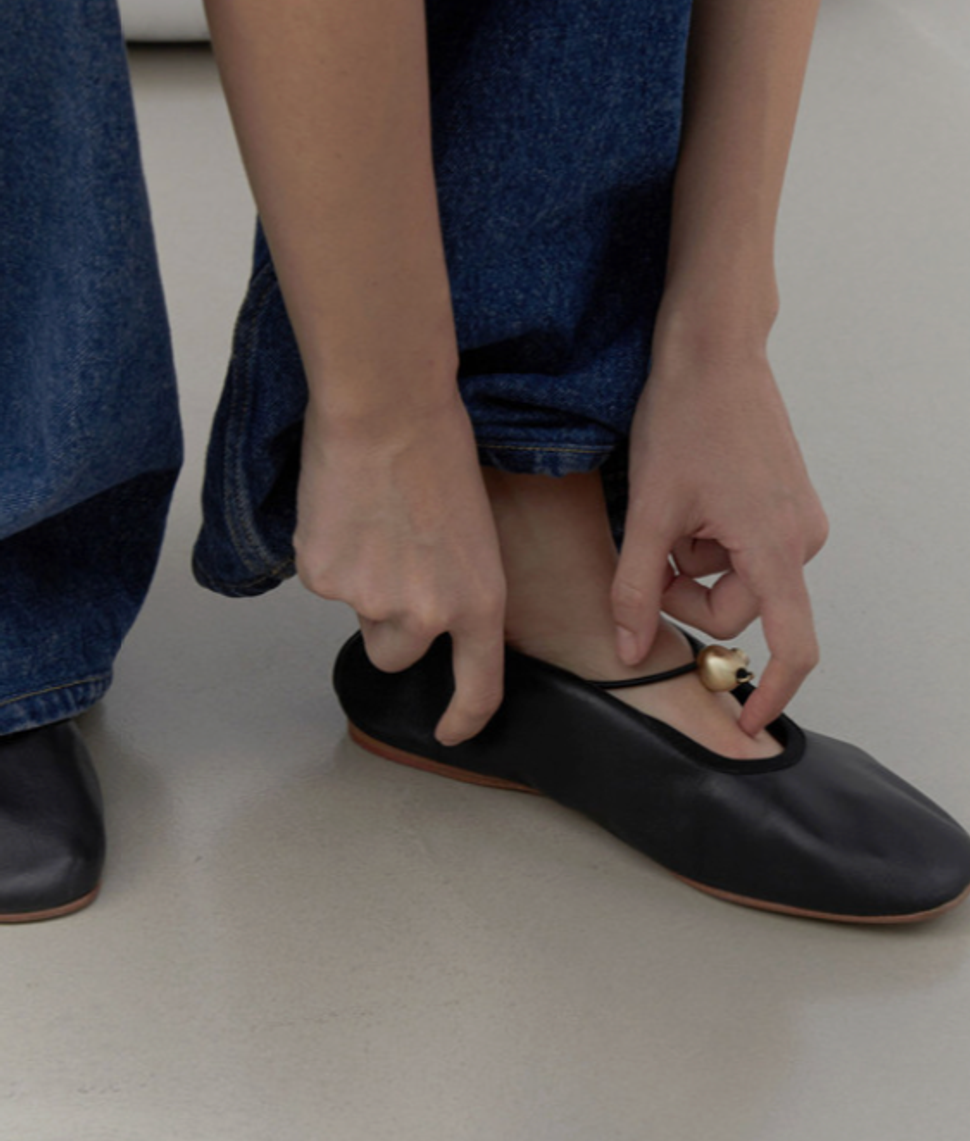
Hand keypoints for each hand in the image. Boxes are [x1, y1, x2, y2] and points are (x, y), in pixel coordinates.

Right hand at [293, 387, 506, 743]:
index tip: (451, 731)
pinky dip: (327, 550)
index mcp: (478, 601)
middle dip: (388, 624)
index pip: (478, 685)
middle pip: (395, 656)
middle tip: (391, 561)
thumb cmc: (438, 447)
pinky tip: (343, 505)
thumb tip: (421, 604)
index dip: (464, 718)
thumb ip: (452, 582)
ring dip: (357, 583)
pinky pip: (320, 577)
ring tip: (370, 518)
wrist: (386, 409)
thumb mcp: (473, 529)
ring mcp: (369, 601)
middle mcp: (426, 615)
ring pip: (355, 612)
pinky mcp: (322, 577)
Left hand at [610, 350, 828, 734]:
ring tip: (670, 506)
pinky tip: (690, 495)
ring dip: (695, 560)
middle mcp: (801, 538)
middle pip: (738, 608)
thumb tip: (627, 650)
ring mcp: (798, 517)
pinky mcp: (788, 501)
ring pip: (736, 576)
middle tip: (647, 551)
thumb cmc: (684, 418)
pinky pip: (745, 546)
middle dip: (686, 593)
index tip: (746, 721)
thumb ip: (634, 586)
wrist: (714, 349)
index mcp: (775, 547)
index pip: (793, 645)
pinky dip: (710, 538)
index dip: (772, 691)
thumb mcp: (648, 508)